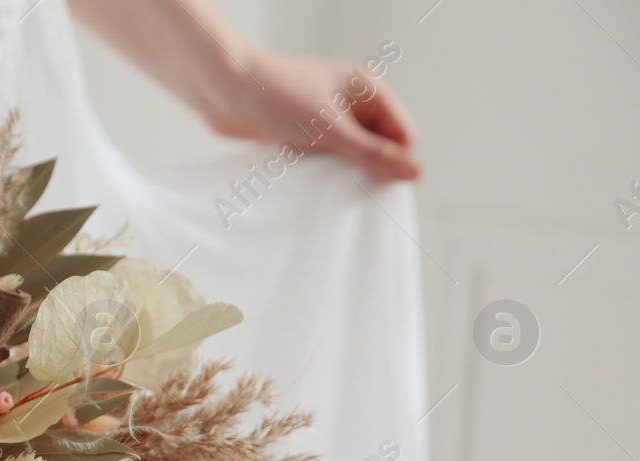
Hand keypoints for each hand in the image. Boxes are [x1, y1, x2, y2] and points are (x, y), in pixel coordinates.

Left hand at [206, 47, 419, 180]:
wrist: (225, 90)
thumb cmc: (277, 96)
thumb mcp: (330, 130)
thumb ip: (372, 154)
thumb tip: (415, 172)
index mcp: (370, 90)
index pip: (404, 135)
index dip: (395, 162)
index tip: (377, 187)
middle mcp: (353, 103)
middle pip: (380, 147)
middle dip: (369, 169)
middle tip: (350, 190)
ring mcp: (329, 119)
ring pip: (352, 156)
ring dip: (343, 173)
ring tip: (327, 184)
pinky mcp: (306, 134)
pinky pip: (327, 159)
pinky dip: (323, 171)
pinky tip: (312, 183)